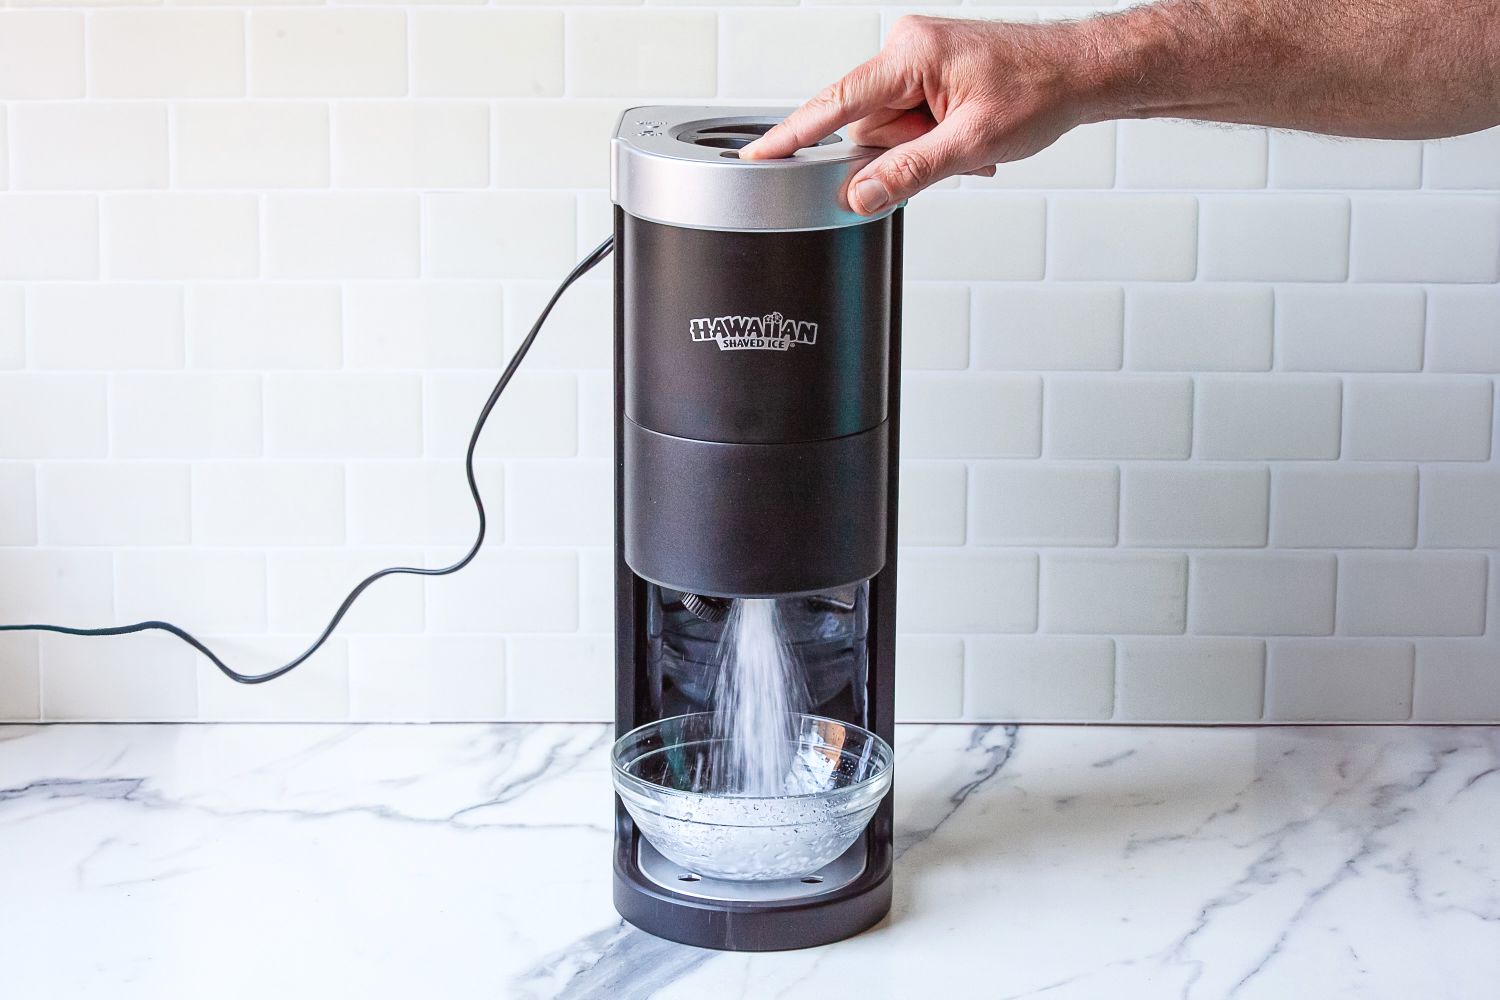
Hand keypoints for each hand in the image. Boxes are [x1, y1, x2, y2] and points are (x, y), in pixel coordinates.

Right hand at [740, 16, 1097, 214]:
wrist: (1081, 74)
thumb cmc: (1041, 91)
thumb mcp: (972, 144)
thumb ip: (909, 172)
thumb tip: (859, 196)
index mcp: (911, 54)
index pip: (836, 102)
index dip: (792, 135)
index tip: (756, 158)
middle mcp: (907, 49)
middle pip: (866, 127)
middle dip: (903, 153)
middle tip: (952, 155)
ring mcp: (916, 60)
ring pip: (888, 131)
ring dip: (923, 151)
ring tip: (968, 148)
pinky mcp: (927, 73)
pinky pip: (908, 121)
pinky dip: (932, 141)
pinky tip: (964, 140)